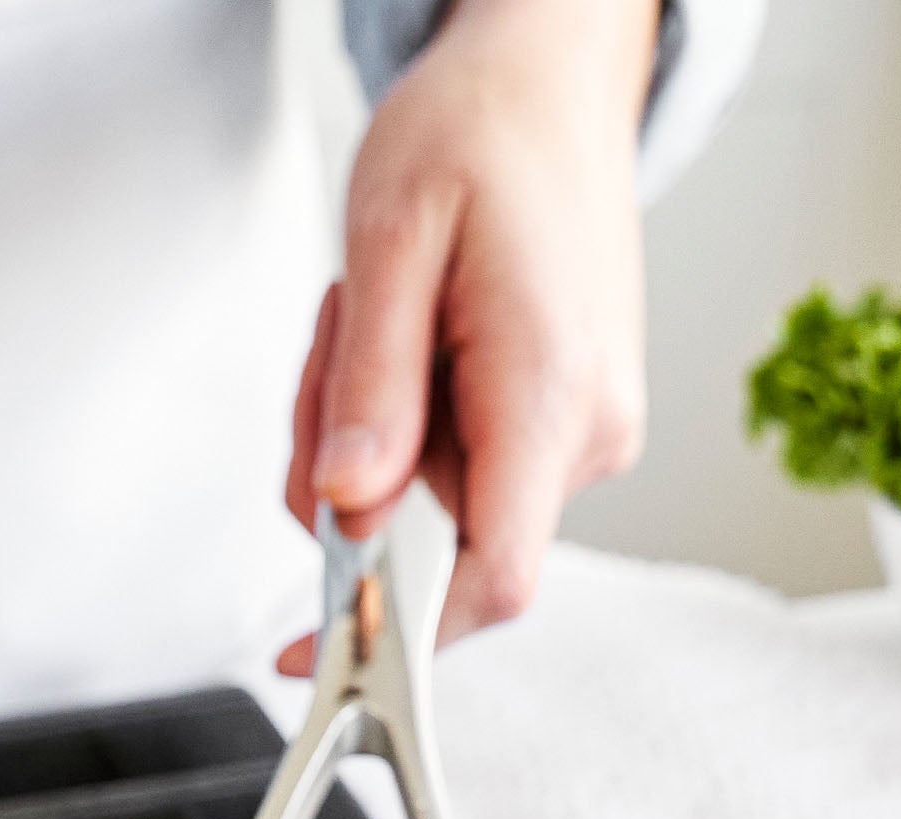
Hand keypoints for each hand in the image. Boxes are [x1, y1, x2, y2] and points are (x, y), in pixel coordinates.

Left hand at [281, 0, 654, 671]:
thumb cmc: (483, 132)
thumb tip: (345, 506)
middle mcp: (586, 434)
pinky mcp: (560, 433)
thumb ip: (369, 387)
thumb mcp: (391, 240)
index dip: (401, 634)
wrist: (550, 84)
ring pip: (432, 511)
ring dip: (371, 441)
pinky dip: (404, 427)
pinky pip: (452, 477)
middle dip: (352, 481)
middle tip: (339, 356)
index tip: (314, 652)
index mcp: (552, 393)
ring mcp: (580, 439)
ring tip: (381, 322)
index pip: (492, 578)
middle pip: (435, 545)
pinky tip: (413, 341)